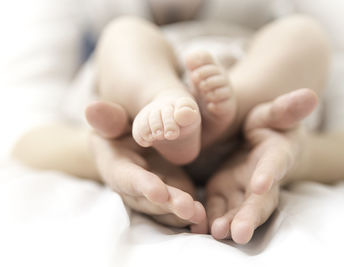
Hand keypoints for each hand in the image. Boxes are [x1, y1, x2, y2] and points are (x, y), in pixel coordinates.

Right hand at [86, 101, 206, 232]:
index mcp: (114, 165)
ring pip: (161, 209)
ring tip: (200, 215)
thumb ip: (109, 118)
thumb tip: (91, 109)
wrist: (133, 139)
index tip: (159, 191)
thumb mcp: (116, 119)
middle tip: (188, 208)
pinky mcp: (163, 198)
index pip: (125, 177)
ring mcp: (147, 195)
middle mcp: (129, 186)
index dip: (141, 185)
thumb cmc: (123, 126)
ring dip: (179, 214)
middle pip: (146, 200)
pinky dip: (187, 216)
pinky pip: (173, 211)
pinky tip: (203, 218)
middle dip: (166, 205)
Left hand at [205, 89, 317, 243]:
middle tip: (239, 233)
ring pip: (238, 209)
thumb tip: (310, 96)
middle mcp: (261, 178)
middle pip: (259, 200)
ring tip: (218, 233)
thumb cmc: (268, 124)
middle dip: (249, 215)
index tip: (261, 185)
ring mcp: (241, 188)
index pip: (274, 165)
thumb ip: (286, 109)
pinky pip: (218, 208)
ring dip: (229, 223)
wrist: (255, 140)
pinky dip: (210, 219)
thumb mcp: (274, 113)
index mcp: (276, 155)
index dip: (269, 174)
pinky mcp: (223, 191)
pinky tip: (198, 227)